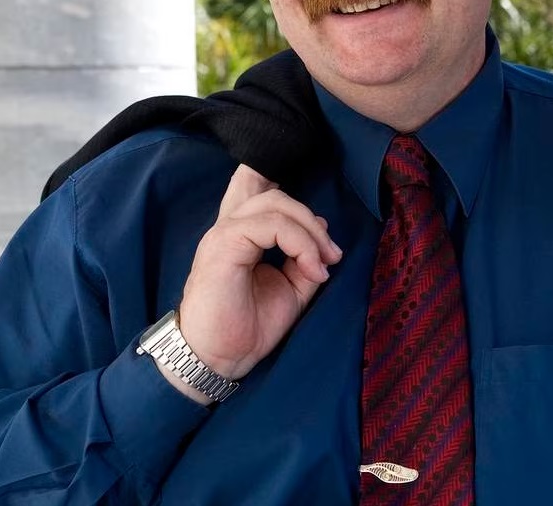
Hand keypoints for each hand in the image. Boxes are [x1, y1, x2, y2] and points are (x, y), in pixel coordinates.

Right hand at [167, 165, 341, 401]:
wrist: (220, 358)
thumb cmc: (248, 328)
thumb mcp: (290, 290)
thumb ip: (305, 261)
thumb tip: (323, 237)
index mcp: (241, 236)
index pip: (259, 193)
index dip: (289, 197)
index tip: (324, 238)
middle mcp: (231, 228)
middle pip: (277, 197)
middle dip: (312, 221)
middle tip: (332, 255)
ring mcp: (224, 233)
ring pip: (275, 204)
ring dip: (309, 231)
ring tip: (324, 262)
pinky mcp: (224, 243)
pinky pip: (270, 225)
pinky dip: (300, 243)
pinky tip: (312, 268)